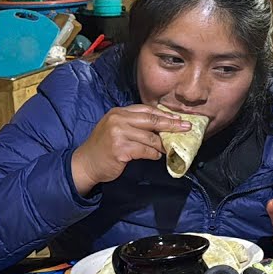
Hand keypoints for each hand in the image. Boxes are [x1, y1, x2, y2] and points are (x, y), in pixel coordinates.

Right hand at [71, 104, 191, 193]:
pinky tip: (156, 156)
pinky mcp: (120, 149)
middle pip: (152, 120)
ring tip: (168, 148)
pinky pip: (145, 150)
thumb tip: (162, 126)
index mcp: (119, 112)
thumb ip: (135, 124)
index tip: (179, 118)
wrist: (85, 163)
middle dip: (172, 124)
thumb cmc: (104, 147)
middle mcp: (118, 120)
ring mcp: (118, 134)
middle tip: (186, 127)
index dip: (165, 114)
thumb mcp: (116, 129)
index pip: (147, 110)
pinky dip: (154, 154)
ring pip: (150, 138)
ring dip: (162, 145)